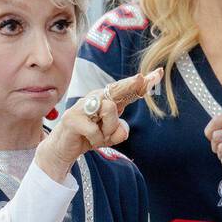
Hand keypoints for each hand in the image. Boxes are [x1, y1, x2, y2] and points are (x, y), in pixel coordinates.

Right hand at [36, 69, 158, 181]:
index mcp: (107, 100)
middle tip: (141, 77)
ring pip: (110, 110)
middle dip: (130, 83)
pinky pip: (96, 131)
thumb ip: (119, 131)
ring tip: (99, 136)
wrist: (63, 148)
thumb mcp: (109, 135)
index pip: (127, 90)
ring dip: (109, 130)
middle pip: (117, 88)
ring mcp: (83, 106)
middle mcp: (96, 98)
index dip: (142, 83)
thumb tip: (123, 129)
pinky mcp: (73, 118)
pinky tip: (89, 141)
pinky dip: (97, 141)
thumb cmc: (89, 137)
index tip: (158, 73)